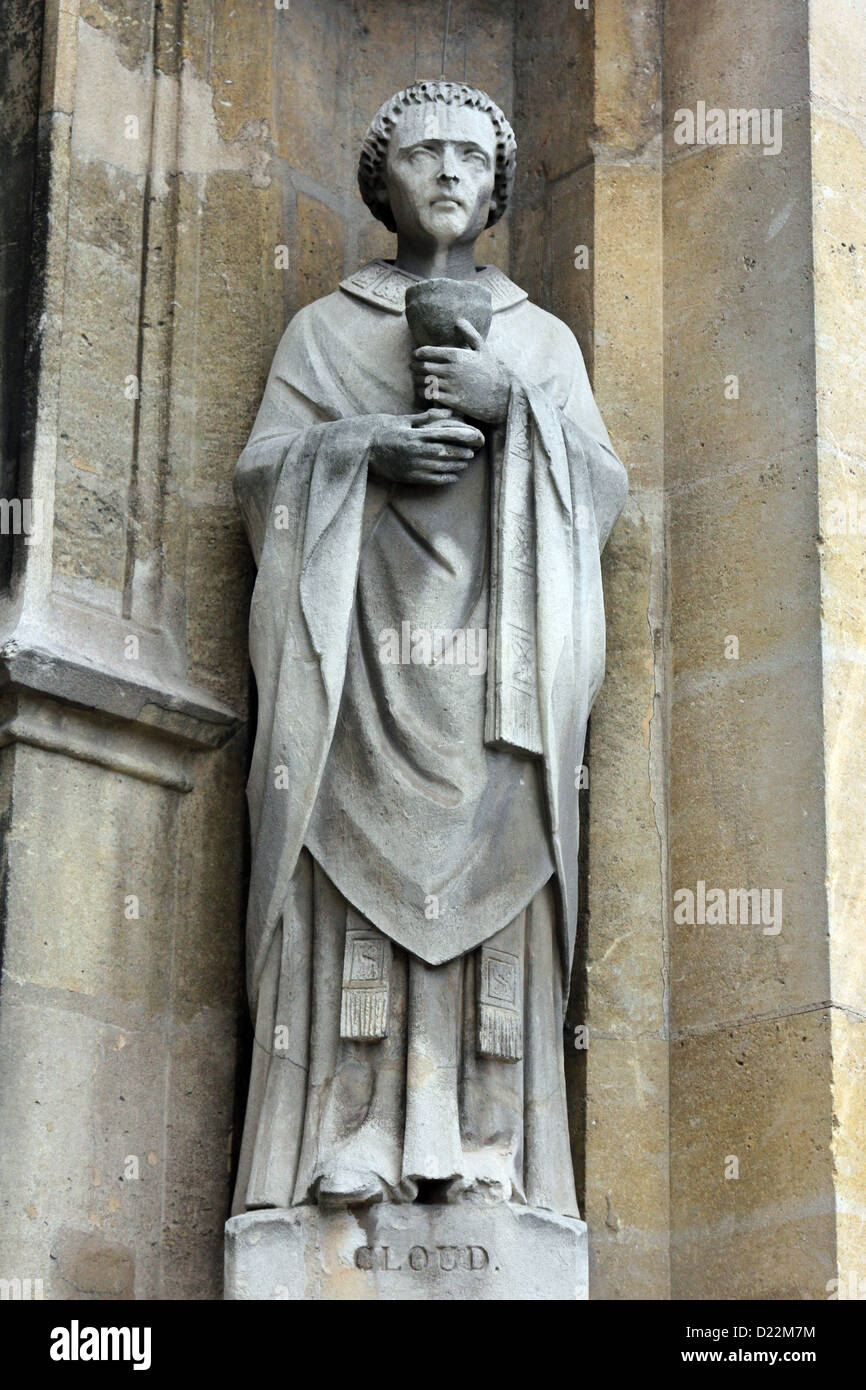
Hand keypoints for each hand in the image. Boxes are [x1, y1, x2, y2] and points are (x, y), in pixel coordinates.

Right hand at [368, 407, 484, 485]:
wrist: (362, 448)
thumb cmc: (382, 430)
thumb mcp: (402, 420)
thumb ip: (425, 418)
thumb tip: (445, 412)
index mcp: (415, 435)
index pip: (445, 435)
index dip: (462, 437)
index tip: (473, 438)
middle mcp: (416, 451)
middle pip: (446, 453)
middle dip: (461, 453)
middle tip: (471, 453)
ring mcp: (413, 465)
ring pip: (441, 467)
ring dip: (456, 466)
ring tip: (465, 464)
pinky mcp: (409, 477)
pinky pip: (432, 480)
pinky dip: (445, 479)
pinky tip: (453, 477)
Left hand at [411, 318, 513, 423]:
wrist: (501, 396)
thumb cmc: (491, 371)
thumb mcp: (483, 349)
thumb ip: (470, 333)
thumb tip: (458, 320)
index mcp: (456, 355)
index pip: (427, 352)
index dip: (418, 353)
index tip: (416, 355)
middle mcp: (451, 370)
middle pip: (423, 367)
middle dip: (415, 366)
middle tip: (413, 366)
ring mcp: (451, 386)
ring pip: (424, 381)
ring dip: (417, 380)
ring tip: (416, 379)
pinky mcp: (452, 401)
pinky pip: (430, 395)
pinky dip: (423, 393)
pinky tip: (423, 391)